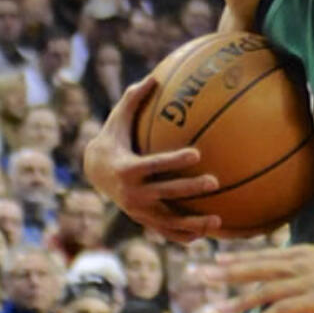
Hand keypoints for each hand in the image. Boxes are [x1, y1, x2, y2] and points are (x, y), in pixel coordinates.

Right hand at [83, 76, 221, 243]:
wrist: (94, 172)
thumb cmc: (112, 140)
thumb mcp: (117, 120)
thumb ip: (134, 99)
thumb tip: (154, 76)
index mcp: (127, 169)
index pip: (155, 165)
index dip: (175, 160)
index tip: (197, 154)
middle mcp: (132, 193)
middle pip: (166, 192)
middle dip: (190, 188)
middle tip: (215, 182)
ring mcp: (138, 210)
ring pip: (168, 220)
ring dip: (193, 222)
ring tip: (218, 221)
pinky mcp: (143, 221)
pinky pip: (166, 232)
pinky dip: (185, 235)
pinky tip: (207, 235)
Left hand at [216, 243, 313, 312]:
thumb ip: (313, 276)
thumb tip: (303, 293)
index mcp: (303, 255)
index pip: (263, 256)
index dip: (238, 258)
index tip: (215, 260)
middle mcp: (300, 264)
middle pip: (255, 267)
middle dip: (224, 272)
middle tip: (198, 274)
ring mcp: (307, 282)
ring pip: (264, 290)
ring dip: (238, 300)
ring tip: (216, 308)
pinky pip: (283, 310)